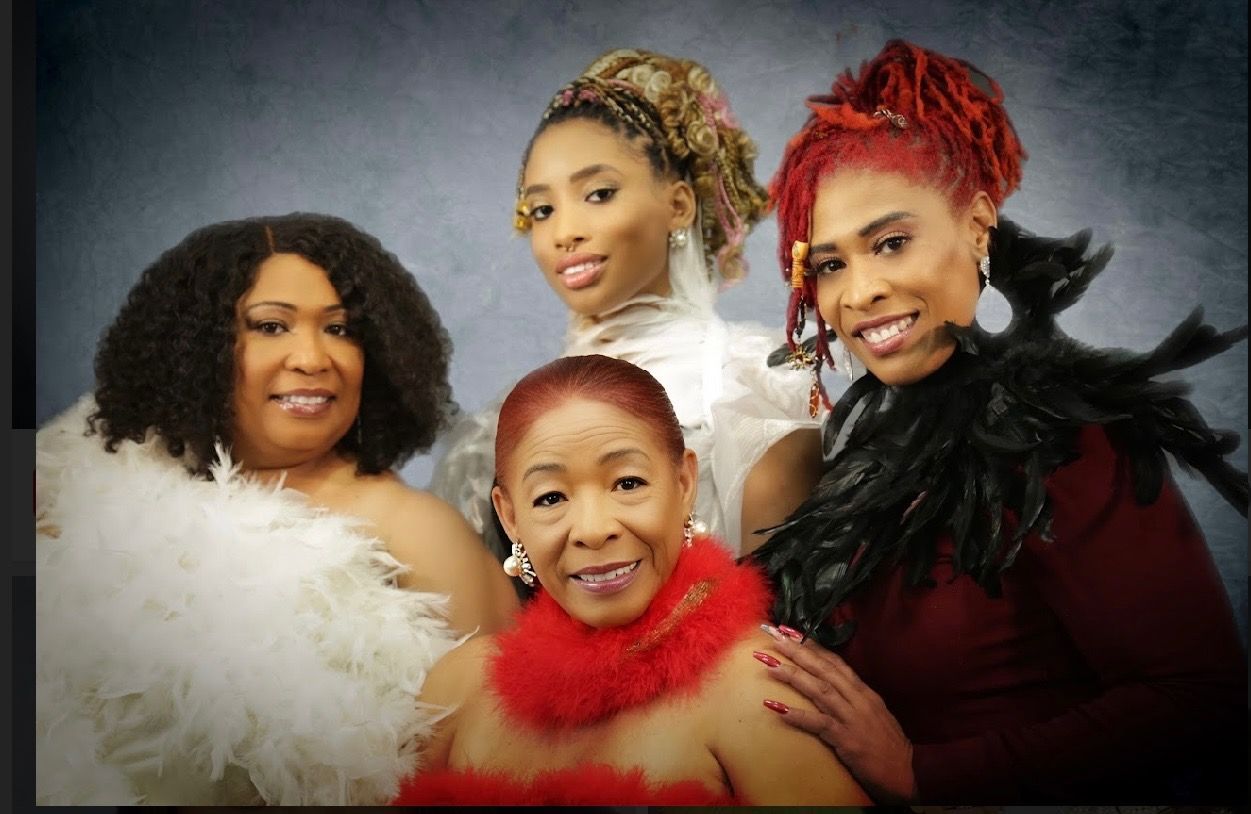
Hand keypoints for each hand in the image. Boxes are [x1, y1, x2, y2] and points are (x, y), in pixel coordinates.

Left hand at [757, 625, 917, 802]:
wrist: (905, 773)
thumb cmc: (887, 744)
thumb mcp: (872, 712)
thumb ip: (853, 696)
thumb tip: (830, 682)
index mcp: (863, 691)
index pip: (835, 661)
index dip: (812, 645)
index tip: (790, 630)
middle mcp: (857, 699)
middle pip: (823, 669)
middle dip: (797, 651)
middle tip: (772, 636)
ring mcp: (852, 718)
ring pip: (818, 690)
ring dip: (792, 675)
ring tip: (769, 664)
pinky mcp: (847, 740)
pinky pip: (818, 724)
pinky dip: (797, 715)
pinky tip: (776, 707)